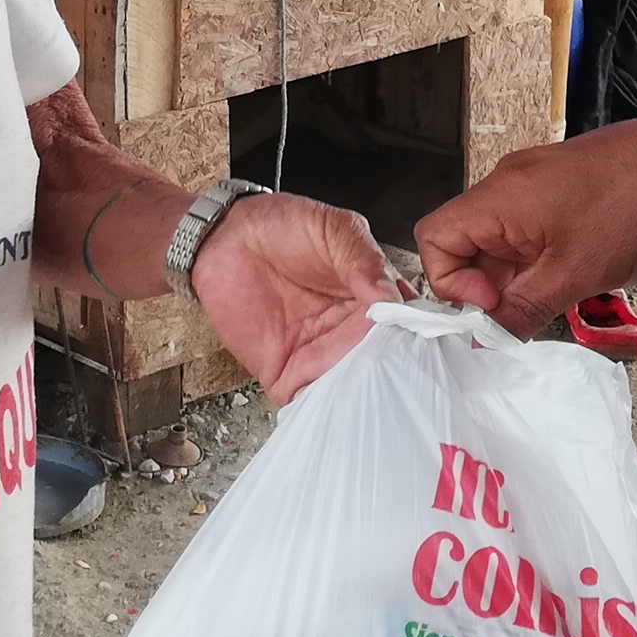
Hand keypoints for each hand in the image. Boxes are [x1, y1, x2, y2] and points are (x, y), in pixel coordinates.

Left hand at [188, 191, 400, 401]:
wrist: (221, 238)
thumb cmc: (279, 226)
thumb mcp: (333, 228)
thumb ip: (363, 261)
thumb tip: (390, 297)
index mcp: (373, 296)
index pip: (405, 325)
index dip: (412, 336)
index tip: (414, 343)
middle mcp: (351, 331)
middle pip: (383, 365)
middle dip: (390, 375)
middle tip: (394, 377)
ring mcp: (320, 355)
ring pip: (352, 389)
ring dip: (360, 396)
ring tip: (367, 398)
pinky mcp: (287, 374)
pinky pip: (310, 402)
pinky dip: (321, 410)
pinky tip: (331, 408)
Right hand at [414, 112, 636, 335]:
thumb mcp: (576, 272)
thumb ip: (523, 308)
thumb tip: (488, 339)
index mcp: (499, 197)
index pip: (434, 239)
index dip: (452, 284)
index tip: (495, 307)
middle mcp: (511, 188)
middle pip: (470, 246)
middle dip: (492, 290)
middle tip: (531, 318)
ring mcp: (542, 189)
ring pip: (508, 247)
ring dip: (524, 282)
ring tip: (564, 301)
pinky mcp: (570, 195)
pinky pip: (539, 237)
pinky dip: (549, 266)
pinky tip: (584, 282)